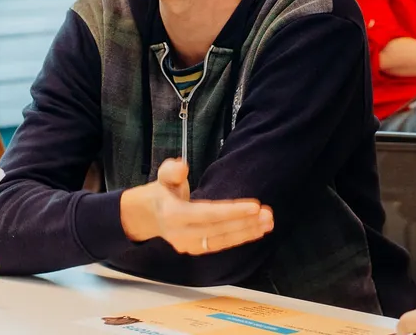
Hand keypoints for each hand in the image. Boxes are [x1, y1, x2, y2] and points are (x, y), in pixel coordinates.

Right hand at [121, 159, 273, 254]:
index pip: (208, 214)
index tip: (255, 206)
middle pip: (218, 230)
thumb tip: (182, 166)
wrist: (147, 216)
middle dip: (245, 223)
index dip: (232, 211)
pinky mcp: (196, 250)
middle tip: (268, 215)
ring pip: (222, 240)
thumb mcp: (163, 177)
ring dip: (247, 232)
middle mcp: (181, 234)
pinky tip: (256, 230)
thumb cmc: (161, 192)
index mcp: (173, 215)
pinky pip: (220, 244)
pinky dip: (239, 238)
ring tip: (268, 223)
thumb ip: (172, 171)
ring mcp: (188, 245)